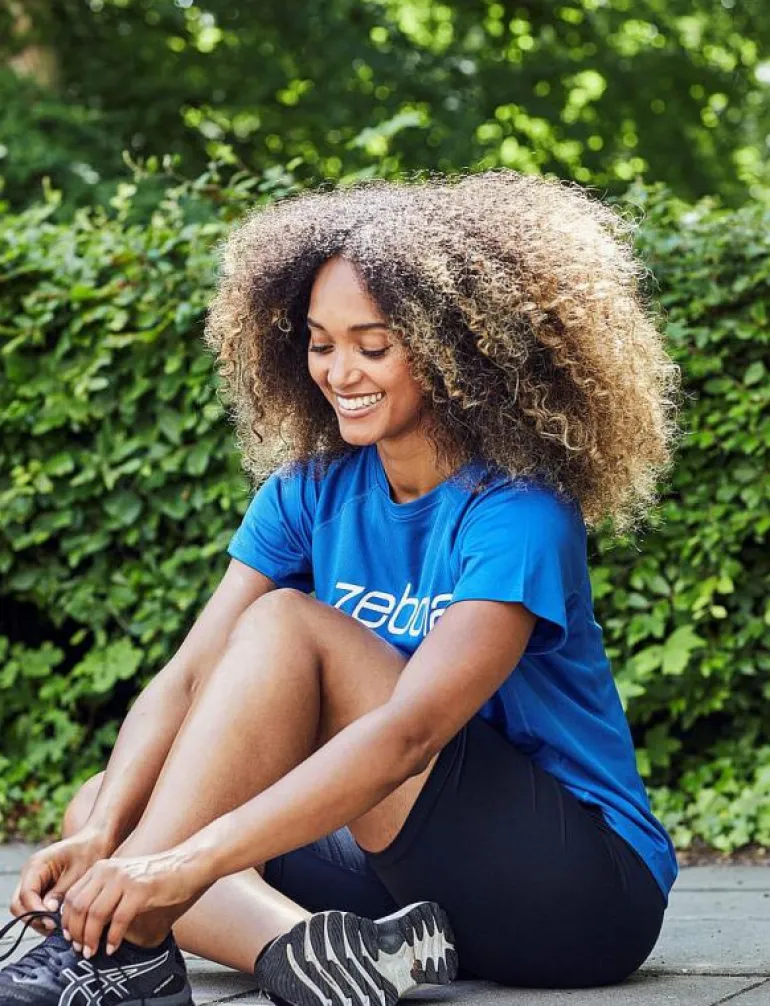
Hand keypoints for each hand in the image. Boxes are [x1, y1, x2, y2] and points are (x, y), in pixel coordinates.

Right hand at [11, 827, 113, 935]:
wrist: (96, 841)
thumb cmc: (89, 852)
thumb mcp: (78, 872)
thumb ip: (60, 891)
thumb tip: (47, 911)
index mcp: (37, 864)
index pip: (26, 894)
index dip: (36, 911)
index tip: (52, 922)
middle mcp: (30, 873)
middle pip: (18, 904)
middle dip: (34, 918)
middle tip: (54, 928)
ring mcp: (33, 881)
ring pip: (24, 908)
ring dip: (37, 920)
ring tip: (57, 928)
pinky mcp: (40, 887)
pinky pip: (34, 906)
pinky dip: (42, 916)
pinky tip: (58, 922)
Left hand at [60, 849, 207, 957]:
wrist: (185, 865)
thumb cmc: (155, 876)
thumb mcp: (123, 879)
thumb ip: (104, 893)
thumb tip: (84, 923)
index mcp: (101, 867)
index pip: (72, 896)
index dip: (67, 921)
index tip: (71, 938)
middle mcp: (109, 870)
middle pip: (79, 906)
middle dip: (77, 933)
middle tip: (80, 949)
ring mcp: (124, 879)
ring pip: (96, 914)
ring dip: (91, 938)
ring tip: (93, 952)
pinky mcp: (140, 890)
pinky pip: (119, 919)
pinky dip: (113, 937)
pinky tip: (113, 947)